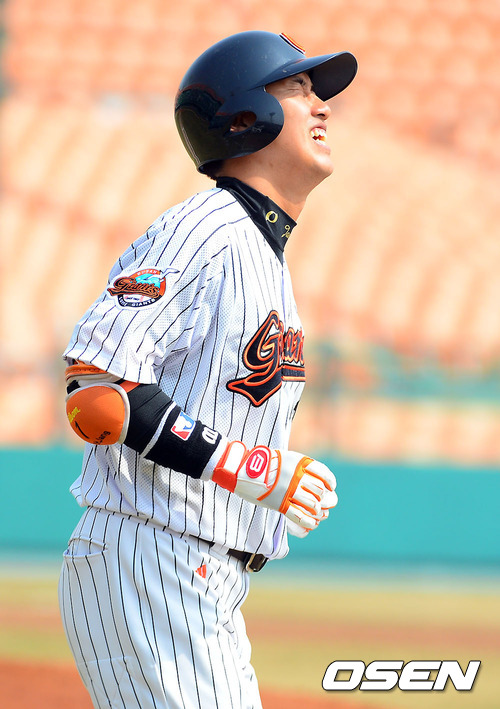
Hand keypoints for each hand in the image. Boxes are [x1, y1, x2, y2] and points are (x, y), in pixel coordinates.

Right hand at [211, 441, 336, 532]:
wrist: (242, 468)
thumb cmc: (261, 463)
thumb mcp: (283, 457)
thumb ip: (297, 466)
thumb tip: (310, 476)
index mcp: (298, 462)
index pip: (322, 472)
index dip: (329, 481)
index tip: (331, 486)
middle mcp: (295, 476)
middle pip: (318, 490)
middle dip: (323, 498)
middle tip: (322, 502)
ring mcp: (288, 490)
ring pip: (311, 503)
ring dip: (316, 510)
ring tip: (316, 512)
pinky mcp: (279, 503)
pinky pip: (299, 515)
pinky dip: (308, 521)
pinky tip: (312, 523)